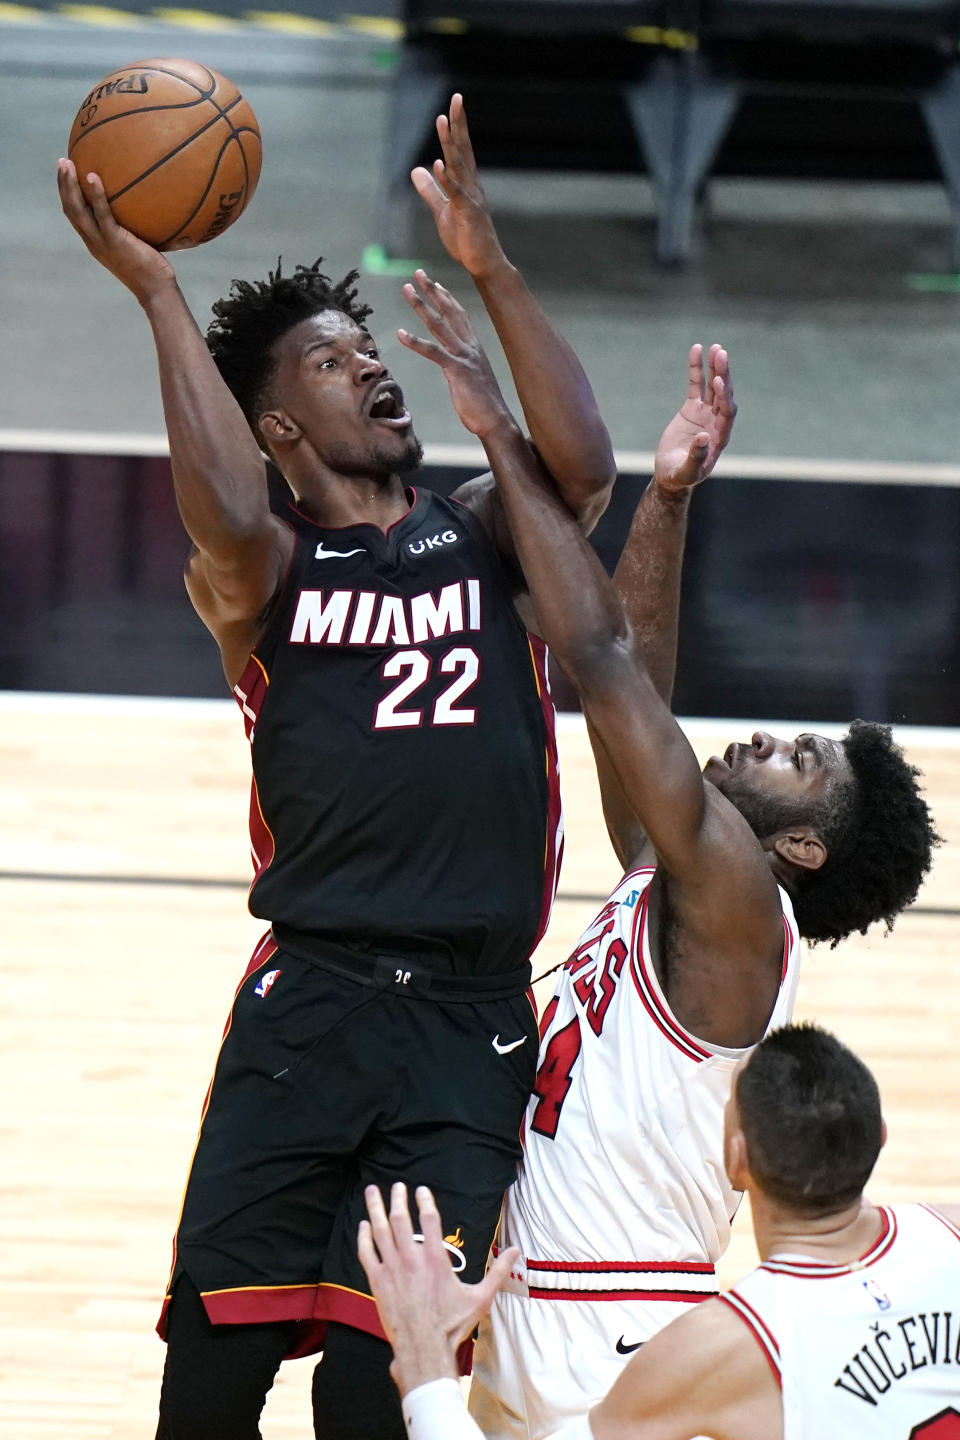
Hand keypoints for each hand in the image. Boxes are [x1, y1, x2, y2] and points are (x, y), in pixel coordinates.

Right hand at [56, 157, 175, 304]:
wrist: (157, 291)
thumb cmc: (154, 270)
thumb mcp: (140, 246)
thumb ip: (135, 228)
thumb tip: (148, 206)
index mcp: (96, 242)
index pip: (75, 216)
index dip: (68, 195)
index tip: (67, 174)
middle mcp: (93, 242)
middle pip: (70, 210)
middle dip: (63, 185)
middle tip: (62, 161)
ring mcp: (102, 243)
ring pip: (78, 211)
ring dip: (69, 186)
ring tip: (67, 163)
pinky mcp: (115, 242)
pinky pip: (102, 215)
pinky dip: (96, 195)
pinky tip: (94, 176)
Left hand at [358, 1182, 519, 1396]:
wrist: (424, 1348)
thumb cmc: (452, 1325)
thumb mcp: (481, 1298)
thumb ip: (498, 1272)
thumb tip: (516, 1252)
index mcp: (436, 1259)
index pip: (429, 1219)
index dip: (425, 1200)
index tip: (421, 1190)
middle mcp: (412, 1259)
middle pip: (400, 1219)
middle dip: (397, 1199)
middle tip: (397, 1186)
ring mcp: (392, 1269)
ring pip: (380, 1231)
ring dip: (376, 1209)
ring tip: (373, 1192)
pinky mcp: (378, 1282)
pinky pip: (366, 1253)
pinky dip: (363, 1237)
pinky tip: (362, 1225)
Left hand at [399, 270, 514, 438]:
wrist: (496, 421)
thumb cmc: (485, 407)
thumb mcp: (474, 381)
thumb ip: (466, 370)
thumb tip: (460, 371)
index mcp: (474, 349)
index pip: (460, 316)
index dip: (447, 299)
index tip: (435, 284)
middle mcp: (470, 348)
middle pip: (449, 312)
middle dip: (433, 291)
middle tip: (418, 273)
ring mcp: (464, 357)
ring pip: (439, 325)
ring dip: (421, 306)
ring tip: (407, 289)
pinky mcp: (457, 371)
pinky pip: (433, 352)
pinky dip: (416, 342)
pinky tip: (401, 333)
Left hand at [411, 94, 505, 279]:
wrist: (483, 263)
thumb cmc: (466, 239)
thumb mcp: (442, 211)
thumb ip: (430, 190)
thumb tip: (416, 170)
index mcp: (465, 183)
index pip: (460, 150)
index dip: (456, 127)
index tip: (452, 104)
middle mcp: (471, 185)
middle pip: (463, 149)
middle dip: (458, 124)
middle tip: (456, 98)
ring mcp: (471, 198)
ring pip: (459, 165)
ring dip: (450, 143)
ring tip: (443, 120)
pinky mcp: (468, 213)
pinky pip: (456, 193)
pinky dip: (447, 178)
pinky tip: (439, 163)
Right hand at [653, 344, 736, 495]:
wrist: (670, 475)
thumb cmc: (680, 476)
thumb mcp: (687, 471)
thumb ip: (696, 457)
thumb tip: (704, 437)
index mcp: (720, 437)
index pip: (727, 412)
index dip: (725, 397)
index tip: (719, 382)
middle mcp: (717, 422)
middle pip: (724, 395)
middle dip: (723, 375)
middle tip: (721, 354)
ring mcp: (705, 413)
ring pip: (713, 386)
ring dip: (715, 368)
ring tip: (716, 348)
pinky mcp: (692, 408)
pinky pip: (696, 385)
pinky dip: (697, 369)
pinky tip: (696, 350)